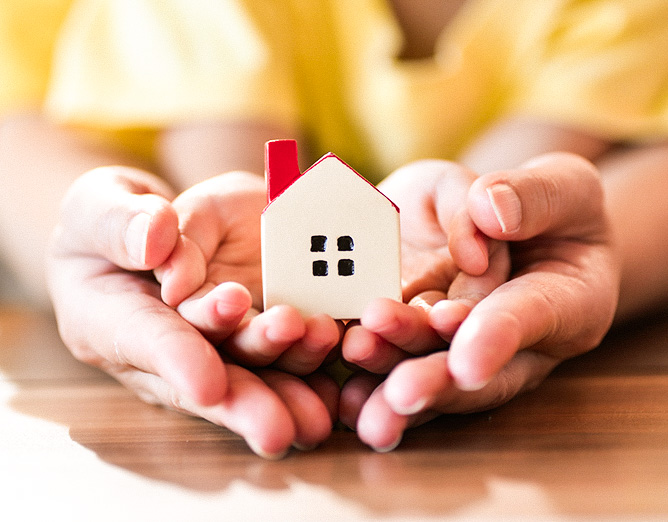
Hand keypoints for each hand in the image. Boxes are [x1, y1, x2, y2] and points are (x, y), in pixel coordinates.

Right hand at [47, 166, 336, 456]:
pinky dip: (311, 372)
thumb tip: (157, 242)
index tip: (208, 385)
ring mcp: (215, 345)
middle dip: (246, 402)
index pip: (146, 341)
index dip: (178, 362)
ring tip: (320, 382)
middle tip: (278, 429)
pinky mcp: (251, 333)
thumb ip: (119, 222)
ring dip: (288, 380)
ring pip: (253, 370)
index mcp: (112, 321)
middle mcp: (168, 349)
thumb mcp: (98, 207)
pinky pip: (284, 357)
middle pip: (207, 380)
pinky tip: (336, 389)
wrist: (149, 232)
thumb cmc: (111, 222)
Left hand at [342, 153, 618, 450]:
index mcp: (566, 303)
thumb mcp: (561, 186)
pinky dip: (368, 374)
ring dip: (390, 373)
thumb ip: (533, 196)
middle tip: (401, 392)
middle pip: (473, 369)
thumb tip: (490, 213)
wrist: (515, 225)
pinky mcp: (420, 333)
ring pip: (428, 368)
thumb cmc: (548, 207)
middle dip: (434, 379)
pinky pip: (395, 358)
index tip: (468, 362)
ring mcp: (460, 342)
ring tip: (355, 362)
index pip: (531, 319)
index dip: (497, 338)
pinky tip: (339, 389)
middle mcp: (512, 341)